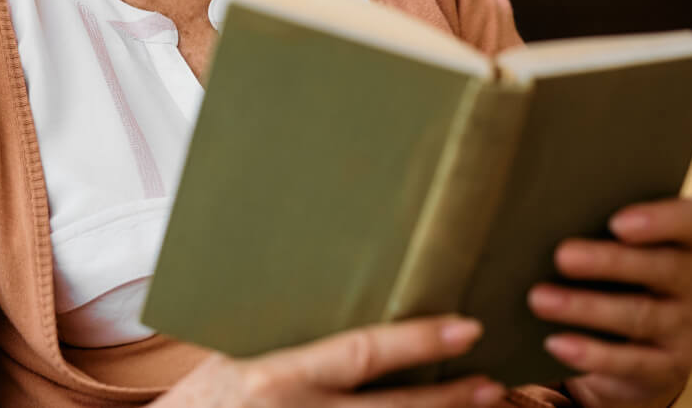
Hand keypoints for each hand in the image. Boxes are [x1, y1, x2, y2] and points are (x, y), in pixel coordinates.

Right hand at [158, 315, 503, 406]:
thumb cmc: (198, 401)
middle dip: (448, 399)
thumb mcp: (231, 356)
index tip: (466, 328)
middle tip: (493, 383)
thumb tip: (332, 295)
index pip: (362, 355)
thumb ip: (281, 339)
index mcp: (275, 376)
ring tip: (484, 407)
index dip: (419, 342)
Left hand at [528, 197, 691, 407]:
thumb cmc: (611, 275)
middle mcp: (691, 281)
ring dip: (587, 307)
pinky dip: (593, 354)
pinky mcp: (670, 366)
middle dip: (610, 262)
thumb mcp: (609, 247)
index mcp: (681, 241)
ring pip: (642, 315)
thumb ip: (588, 226)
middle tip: (562, 256)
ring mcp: (685, 326)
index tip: (617, 222)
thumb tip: (527, 216)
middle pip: (663, 267)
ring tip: (540, 300)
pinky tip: (557, 344)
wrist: (632, 344)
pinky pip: (633, 362)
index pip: (691, 219)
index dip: (661, 219)